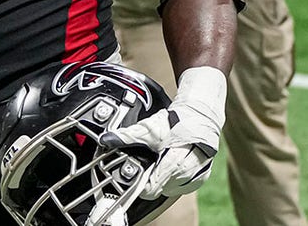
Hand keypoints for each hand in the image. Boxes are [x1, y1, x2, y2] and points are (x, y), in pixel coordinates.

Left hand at [99, 67, 225, 199]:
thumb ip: (127, 136)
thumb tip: (106, 139)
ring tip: (158, 162)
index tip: (134, 172)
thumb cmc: (176, 122)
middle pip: (159, 189)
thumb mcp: (149, 128)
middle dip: (150, 178)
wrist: (199, 116)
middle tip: (146, 164)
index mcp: (175, 163)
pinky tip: (168, 166)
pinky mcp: (201, 179)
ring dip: (161, 180)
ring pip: (170, 190)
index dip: (139, 182)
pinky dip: (172, 180)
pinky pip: (180, 188)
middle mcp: (189, 174)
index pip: (151, 188)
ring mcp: (196, 178)